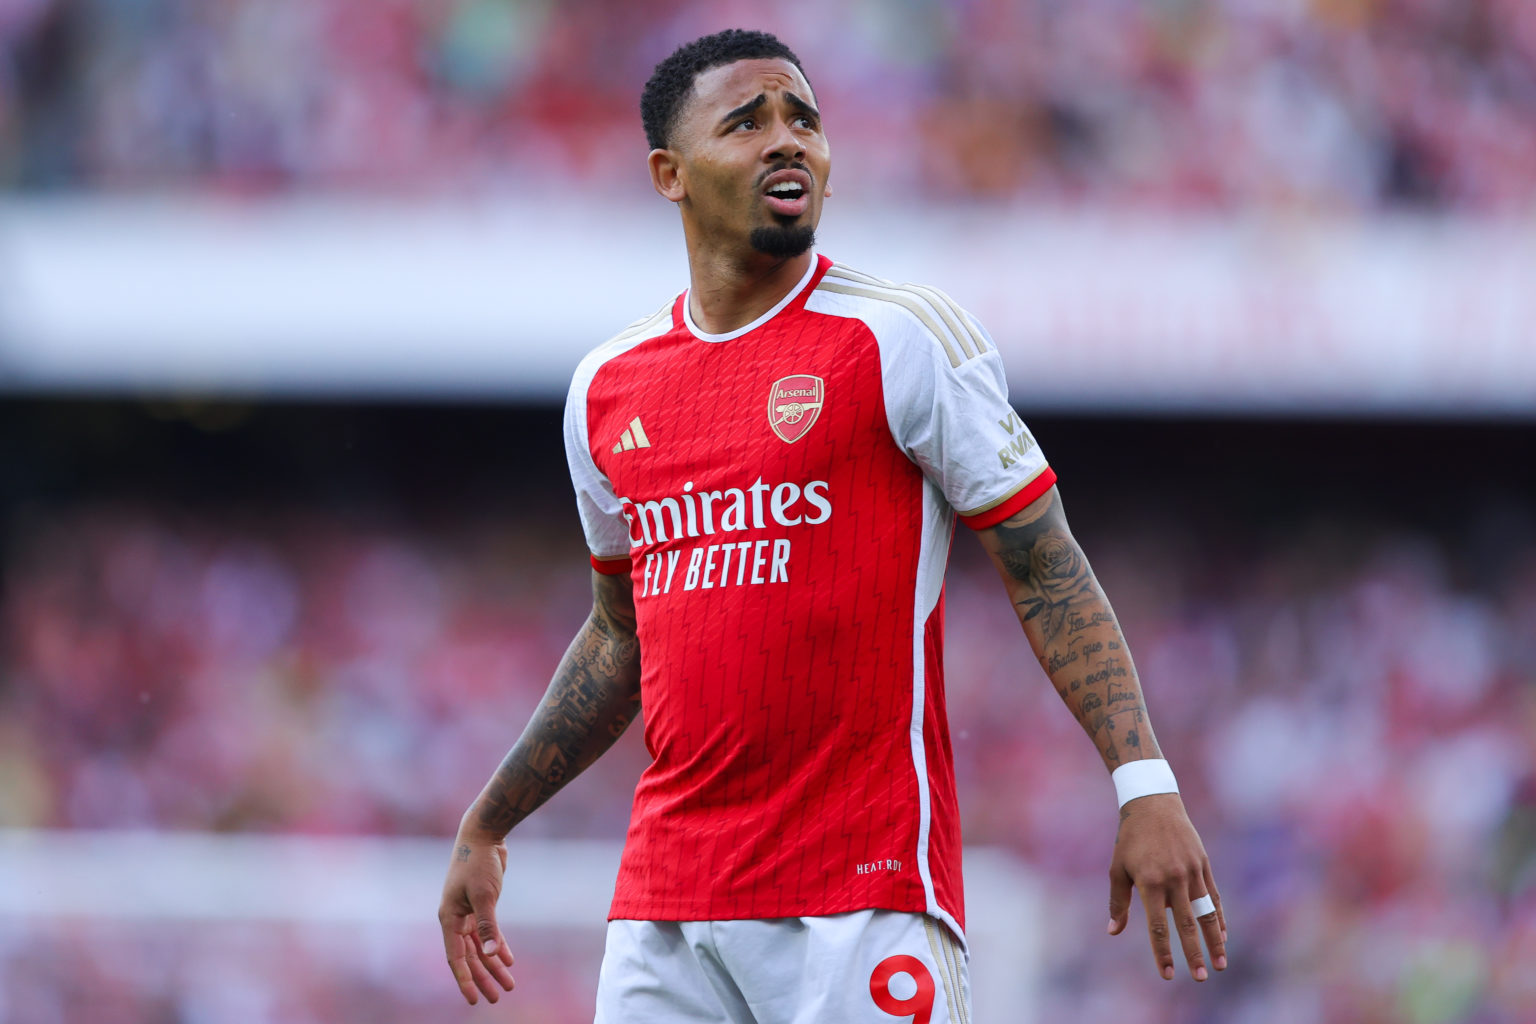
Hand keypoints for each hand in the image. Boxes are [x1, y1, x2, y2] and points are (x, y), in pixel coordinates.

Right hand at [437, 833, 516, 1004]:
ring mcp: (467, 911)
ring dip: (493, 964)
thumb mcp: (485, 895)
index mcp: (449, 918)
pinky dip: (498, 945)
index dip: (465, 980)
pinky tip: (509, 959)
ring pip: (480, 946)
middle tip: (497, 997)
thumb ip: (488, 926)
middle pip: (469, 956)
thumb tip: (491, 954)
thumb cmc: (479, 863)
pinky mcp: (480, 904)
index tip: (473, 1000)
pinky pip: (487, 932)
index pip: (455, 957)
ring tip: (509, 983)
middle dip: (483, 977)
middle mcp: (455, 918)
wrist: (483, 834)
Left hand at [1107, 793, 1227, 981]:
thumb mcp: (1117, 868)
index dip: (1163, 952)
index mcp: (1150, 882)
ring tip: (1220, 965)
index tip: (1168, 975)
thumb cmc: (1129, 839)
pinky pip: (1214, 897)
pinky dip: (1218, 917)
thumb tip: (1113, 931)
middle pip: (1187, 924)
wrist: (1152, 804)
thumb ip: (1118, 902)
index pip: (1158, 926)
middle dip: (1194, 954)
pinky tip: (1222, 935)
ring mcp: (1192, 872)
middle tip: (1200, 978)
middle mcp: (1174, 879)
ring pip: (1206, 913)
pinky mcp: (1203, 865)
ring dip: (1214, 941)